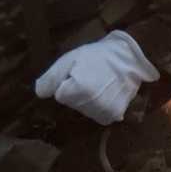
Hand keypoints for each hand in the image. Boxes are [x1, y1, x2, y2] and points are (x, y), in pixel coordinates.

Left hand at [33, 30, 158, 125]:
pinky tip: (108, 94)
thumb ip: (51, 77)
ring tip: (101, 84)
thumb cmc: (99, 56)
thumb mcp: (70, 59)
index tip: (79, 73)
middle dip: (77, 92)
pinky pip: (99, 115)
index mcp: (76, 91)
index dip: (67, 83)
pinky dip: (101, 107)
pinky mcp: (114, 115)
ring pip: (85, 110)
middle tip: (91, 77)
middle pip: (73, 104)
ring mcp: (103, 112)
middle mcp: (89, 105)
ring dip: (89, 101)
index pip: (60, 95)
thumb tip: (39, 94)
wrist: (131, 58)